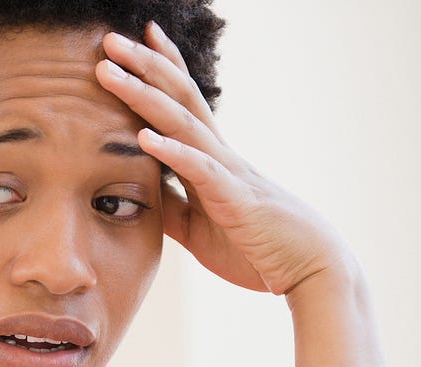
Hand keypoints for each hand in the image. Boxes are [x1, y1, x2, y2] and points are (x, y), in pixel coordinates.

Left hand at [95, 23, 383, 366]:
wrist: (311, 272)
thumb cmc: (258, 249)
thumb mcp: (199, 228)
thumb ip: (171, 206)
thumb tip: (138, 193)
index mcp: (212, 160)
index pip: (183, 103)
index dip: (161, 69)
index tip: (134, 39)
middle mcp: (220, 155)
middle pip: (179, 98)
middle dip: (144, 66)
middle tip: (109, 38)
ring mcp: (229, 173)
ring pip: (183, 123)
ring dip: (143, 95)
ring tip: (110, 72)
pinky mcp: (236, 200)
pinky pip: (201, 171)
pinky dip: (173, 151)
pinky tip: (144, 136)